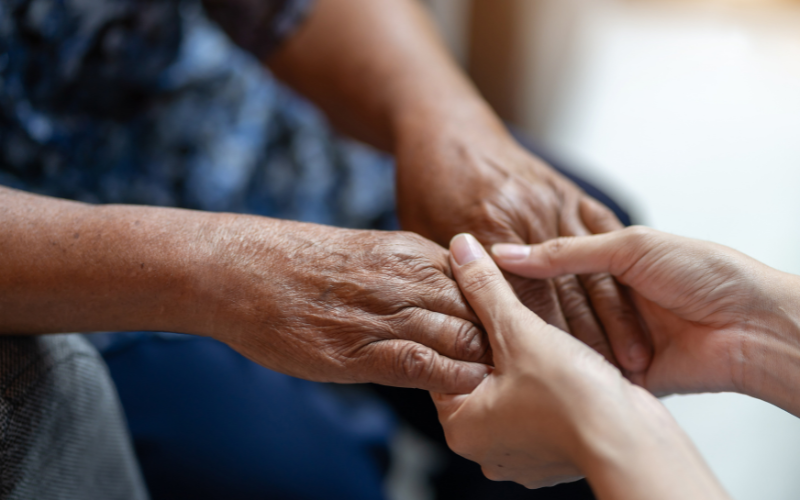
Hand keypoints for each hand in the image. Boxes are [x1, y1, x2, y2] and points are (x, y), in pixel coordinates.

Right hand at [200, 217, 491, 392]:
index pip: (481, 282)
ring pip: (461, 336)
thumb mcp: (367, 252)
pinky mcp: (359, 350)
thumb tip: (443, 301)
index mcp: (412, 252)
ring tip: (500, 384)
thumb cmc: (300, 264)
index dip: (501, 309)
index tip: (510, 331)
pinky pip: (422, 364)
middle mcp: (407, 279)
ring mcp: (384, 313)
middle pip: (481, 310)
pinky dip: (450, 378)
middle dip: (502, 339)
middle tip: (519, 364)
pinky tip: (463, 389)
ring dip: (483, 362)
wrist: (242, 269)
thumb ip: (409, 274)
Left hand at [395, 121, 648, 373]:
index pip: (522, 299)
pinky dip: (620, 275)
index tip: (564, 384)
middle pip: (563, 290)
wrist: (448, 127)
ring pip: (591, 268)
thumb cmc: (429, 185)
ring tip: (637, 362)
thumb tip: (462, 331)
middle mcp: (526, 214)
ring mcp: (552, 201)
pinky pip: (605, 238)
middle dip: (589, 342)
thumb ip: (449, 277)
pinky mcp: (571, 194)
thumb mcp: (424, 235)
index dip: (546, 346)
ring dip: (617, 319)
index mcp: (487, 227)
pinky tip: (636, 308)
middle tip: (611, 385)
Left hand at [433, 234, 727, 499]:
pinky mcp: (555, 452)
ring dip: (524, 360)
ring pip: (513, 389)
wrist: (634, 444)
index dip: (463, 325)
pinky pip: (541, 405)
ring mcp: (521, 453)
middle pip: (480, 375)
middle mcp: (485, 447)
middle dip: (497, 343)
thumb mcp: (519, 331)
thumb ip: (486, 288)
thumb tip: (460, 248)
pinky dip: (548, 382)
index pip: (446, 363)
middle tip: (509, 312)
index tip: (478, 299)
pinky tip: (561, 360)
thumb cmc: (573, 399)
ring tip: (537, 331)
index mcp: (461, 426)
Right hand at [491, 225, 797, 399]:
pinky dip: (568, 368)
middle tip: (482, 311)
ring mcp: (617, 338)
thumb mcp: (631, 247)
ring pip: (567, 340)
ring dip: (545, 339)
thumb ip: (566, 252)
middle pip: (556, 305)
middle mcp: (612, 300)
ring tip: (500, 339)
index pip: (553, 264)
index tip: (482, 271)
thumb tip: (509, 253)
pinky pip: (587, 371)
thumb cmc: (707, 273)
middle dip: (526, 308)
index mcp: (614, 261)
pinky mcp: (625, 374)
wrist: (753, 327)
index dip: (519, 268)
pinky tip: (536, 364)